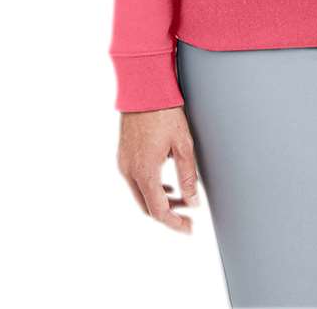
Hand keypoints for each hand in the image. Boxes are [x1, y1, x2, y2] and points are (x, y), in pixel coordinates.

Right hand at [117, 105, 201, 233]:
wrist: (143, 88)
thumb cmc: (165, 113)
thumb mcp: (183, 145)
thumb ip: (188, 176)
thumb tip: (193, 202)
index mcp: (145, 171)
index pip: (159, 211)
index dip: (174, 223)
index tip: (189, 228)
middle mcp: (129, 171)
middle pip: (147, 207)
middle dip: (168, 214)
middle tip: (187, 214)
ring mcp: (123, 163)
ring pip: (140, 195)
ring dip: (159, 201)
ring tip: (180, 199)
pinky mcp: (123, 156)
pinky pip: (135, 182)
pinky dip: (150, 189)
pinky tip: (165, 184)